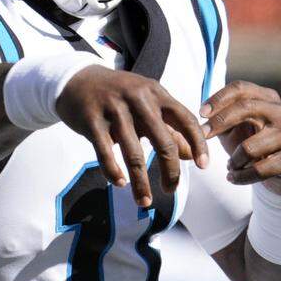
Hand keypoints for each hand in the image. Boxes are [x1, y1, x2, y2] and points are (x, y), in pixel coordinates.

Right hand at [57, 66, 207, 206]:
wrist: (76, 79)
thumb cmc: (118, 95)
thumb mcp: (146, 104)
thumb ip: (169, 127)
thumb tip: (189, 156)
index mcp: (156, 93)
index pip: (186, 119)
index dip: (198, 143)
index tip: (204, 166)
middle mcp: (138, 99)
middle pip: (163, 142)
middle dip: (170, 172)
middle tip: (170, 190)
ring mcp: (114, 109)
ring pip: (134, 154)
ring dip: (141, 183)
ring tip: (144, 201)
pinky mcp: (92, 120)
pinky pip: (105, 152)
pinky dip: (114, 172)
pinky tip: (120, 183)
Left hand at [201, 81, 280, 195]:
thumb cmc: (254, 144)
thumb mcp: (237, 128)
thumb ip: (222, 119)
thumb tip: (203, 117)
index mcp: (267, 98)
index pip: (240, 89)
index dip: (218, 99)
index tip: (201, 113)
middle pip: (245, 108)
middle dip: (219, 122)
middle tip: (202, 136)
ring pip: (249, 147)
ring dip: (233, 161)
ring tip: (230, 166)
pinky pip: (258, 170)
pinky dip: (240, 177)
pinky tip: (234, 177)